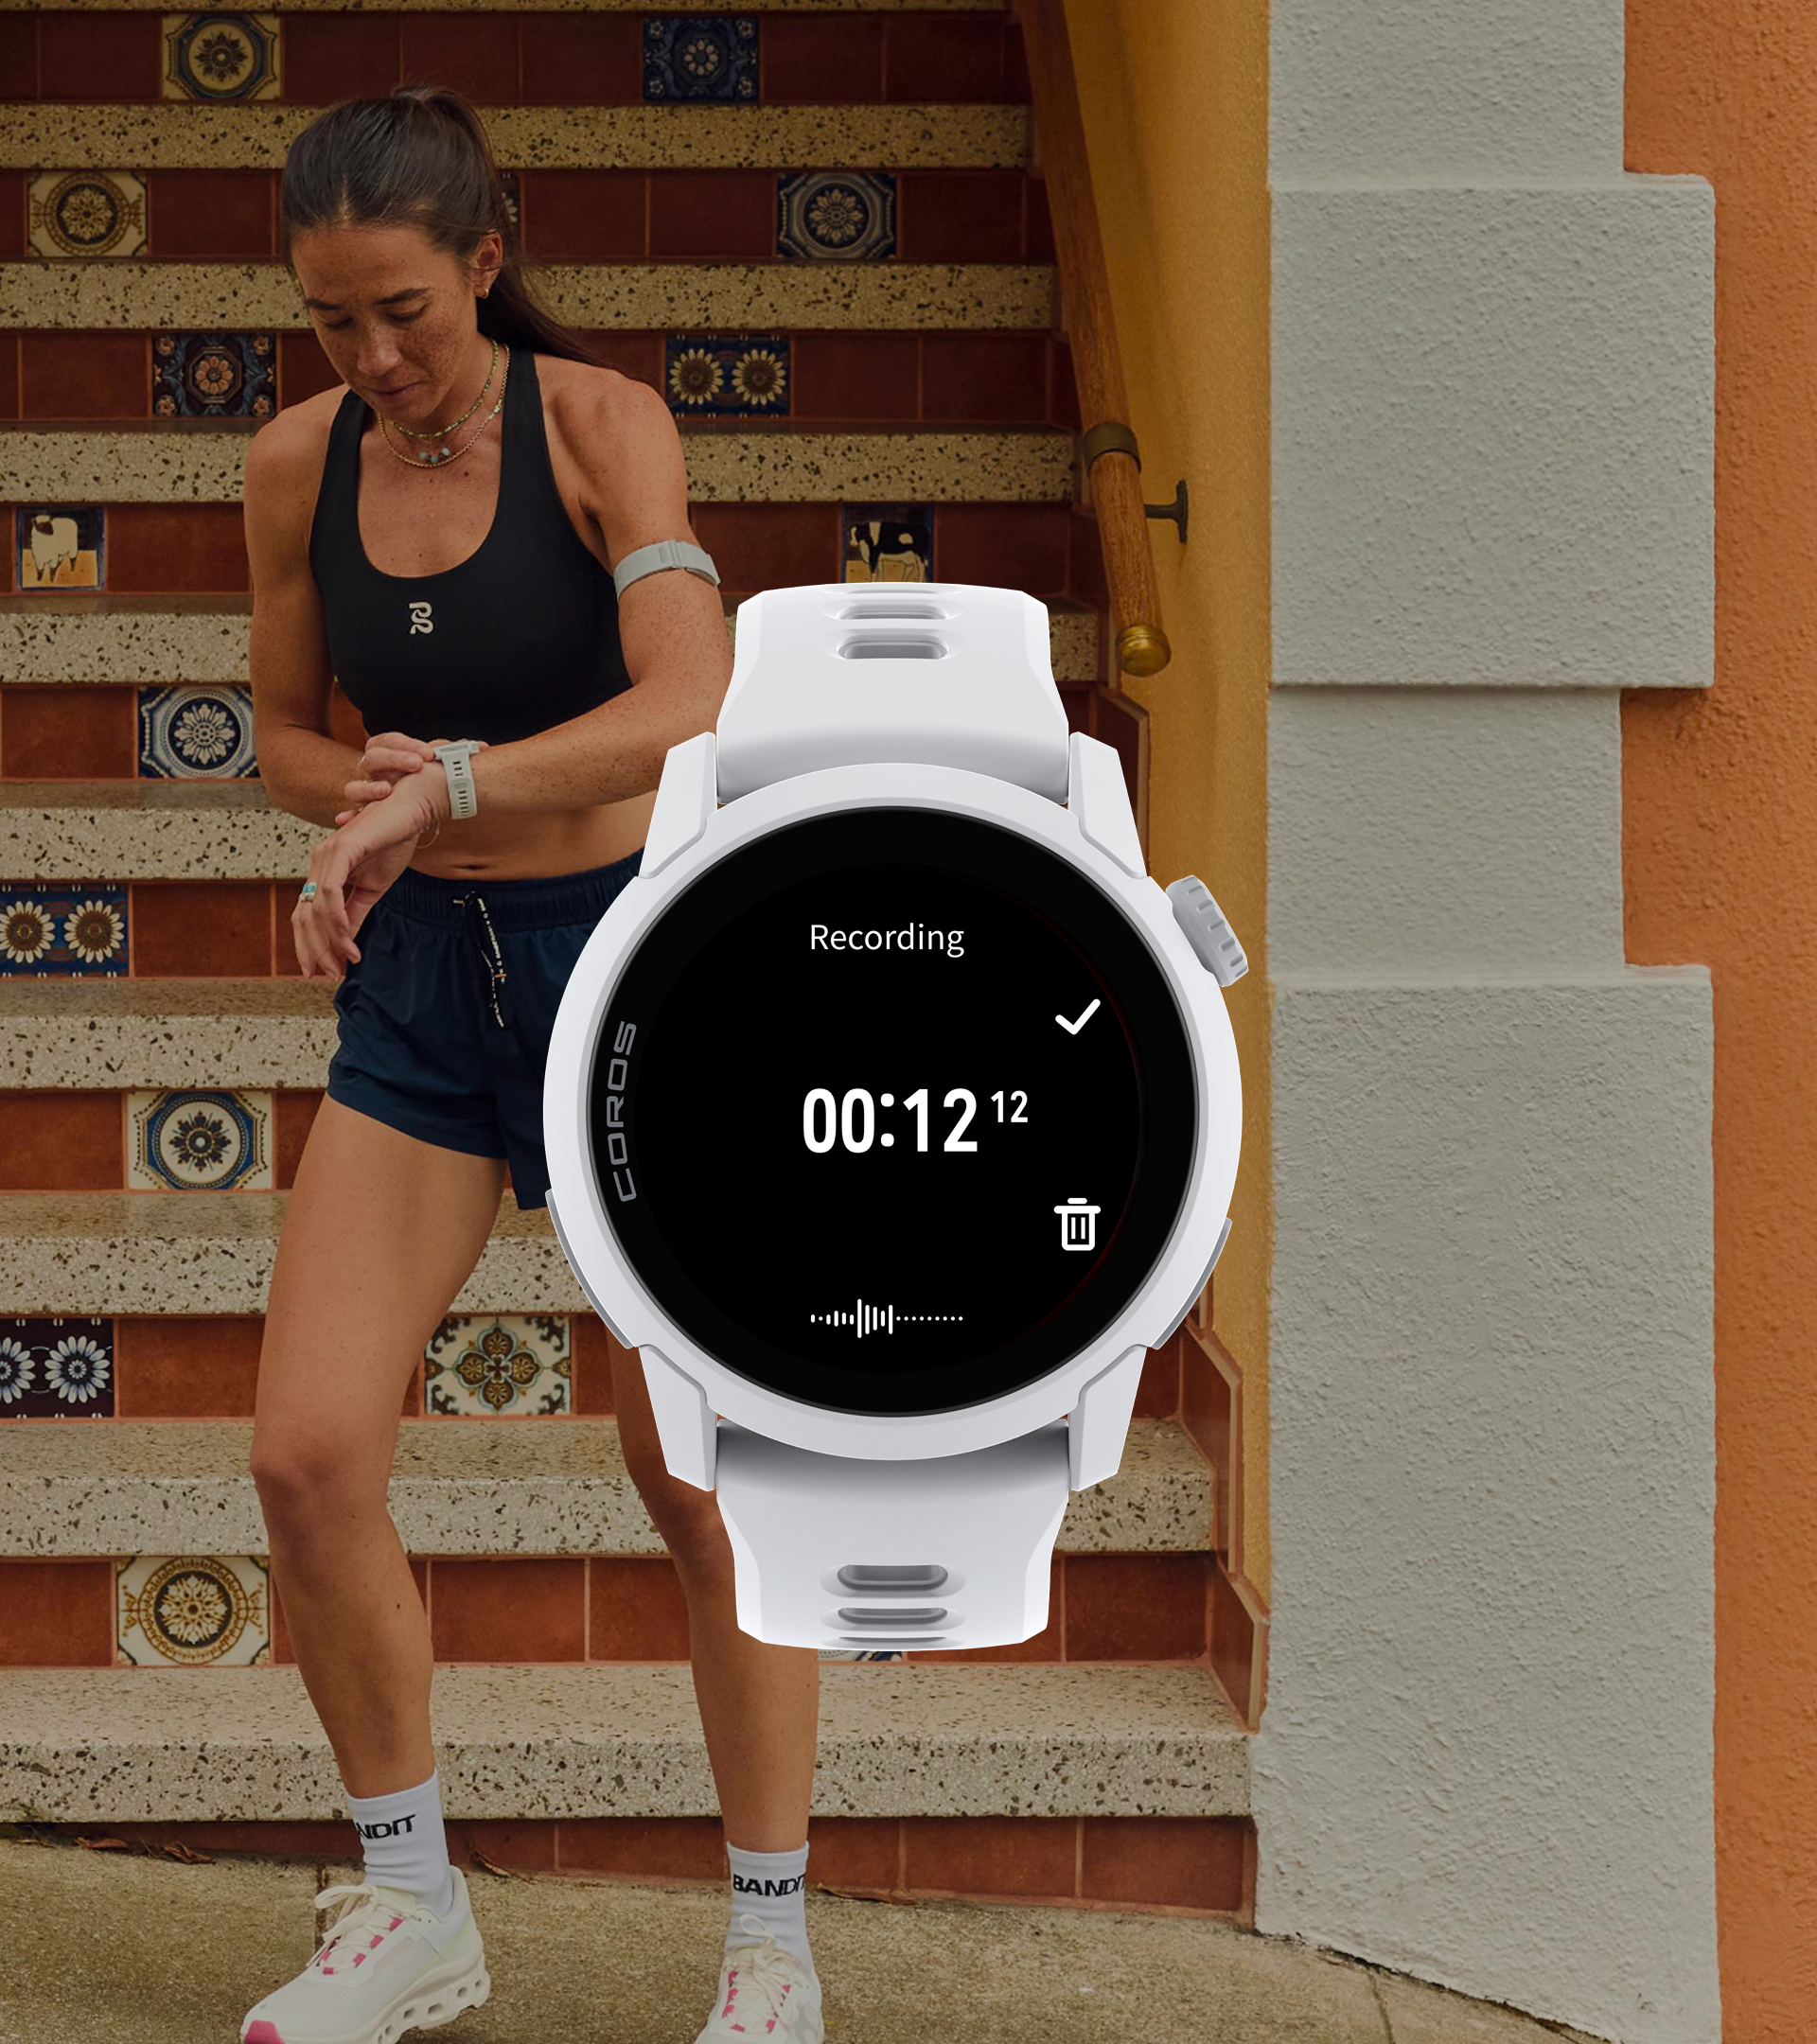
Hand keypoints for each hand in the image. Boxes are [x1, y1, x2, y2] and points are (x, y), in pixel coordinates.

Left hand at [293, 767, 450, 980]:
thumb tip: (346, 939)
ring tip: (344, 961)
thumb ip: (356, 911)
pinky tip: (349, 940)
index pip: (307, 914)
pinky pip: (331, 894)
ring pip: (315, 909)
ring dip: (329, 942)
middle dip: (314, 950)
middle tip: (328, 975)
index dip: (310, 944)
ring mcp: (326, 855)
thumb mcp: (374, 886)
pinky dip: (337, 922)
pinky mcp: (341, 850)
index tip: (323, 970)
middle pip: (304, 916)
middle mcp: (319, 862)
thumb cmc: (394, 840)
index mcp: (324, 870)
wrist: (412, 808)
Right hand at [333, 733, 487, 825]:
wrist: (407, 809)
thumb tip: (485, 747)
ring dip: (369, 788)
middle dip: (395, 759)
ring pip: (355, 786)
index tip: (427, 753)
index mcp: (387, 751)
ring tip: (387, 790)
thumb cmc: (419, 781)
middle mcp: (371, 770)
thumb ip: (452, 755)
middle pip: (373, 757)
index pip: (389, 740)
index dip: (406, 744)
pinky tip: (347, 821)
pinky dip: (347, 817)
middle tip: (417, 765)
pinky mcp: (360, 814)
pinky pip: (349, 815)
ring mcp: (363, 791)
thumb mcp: (432, 766)